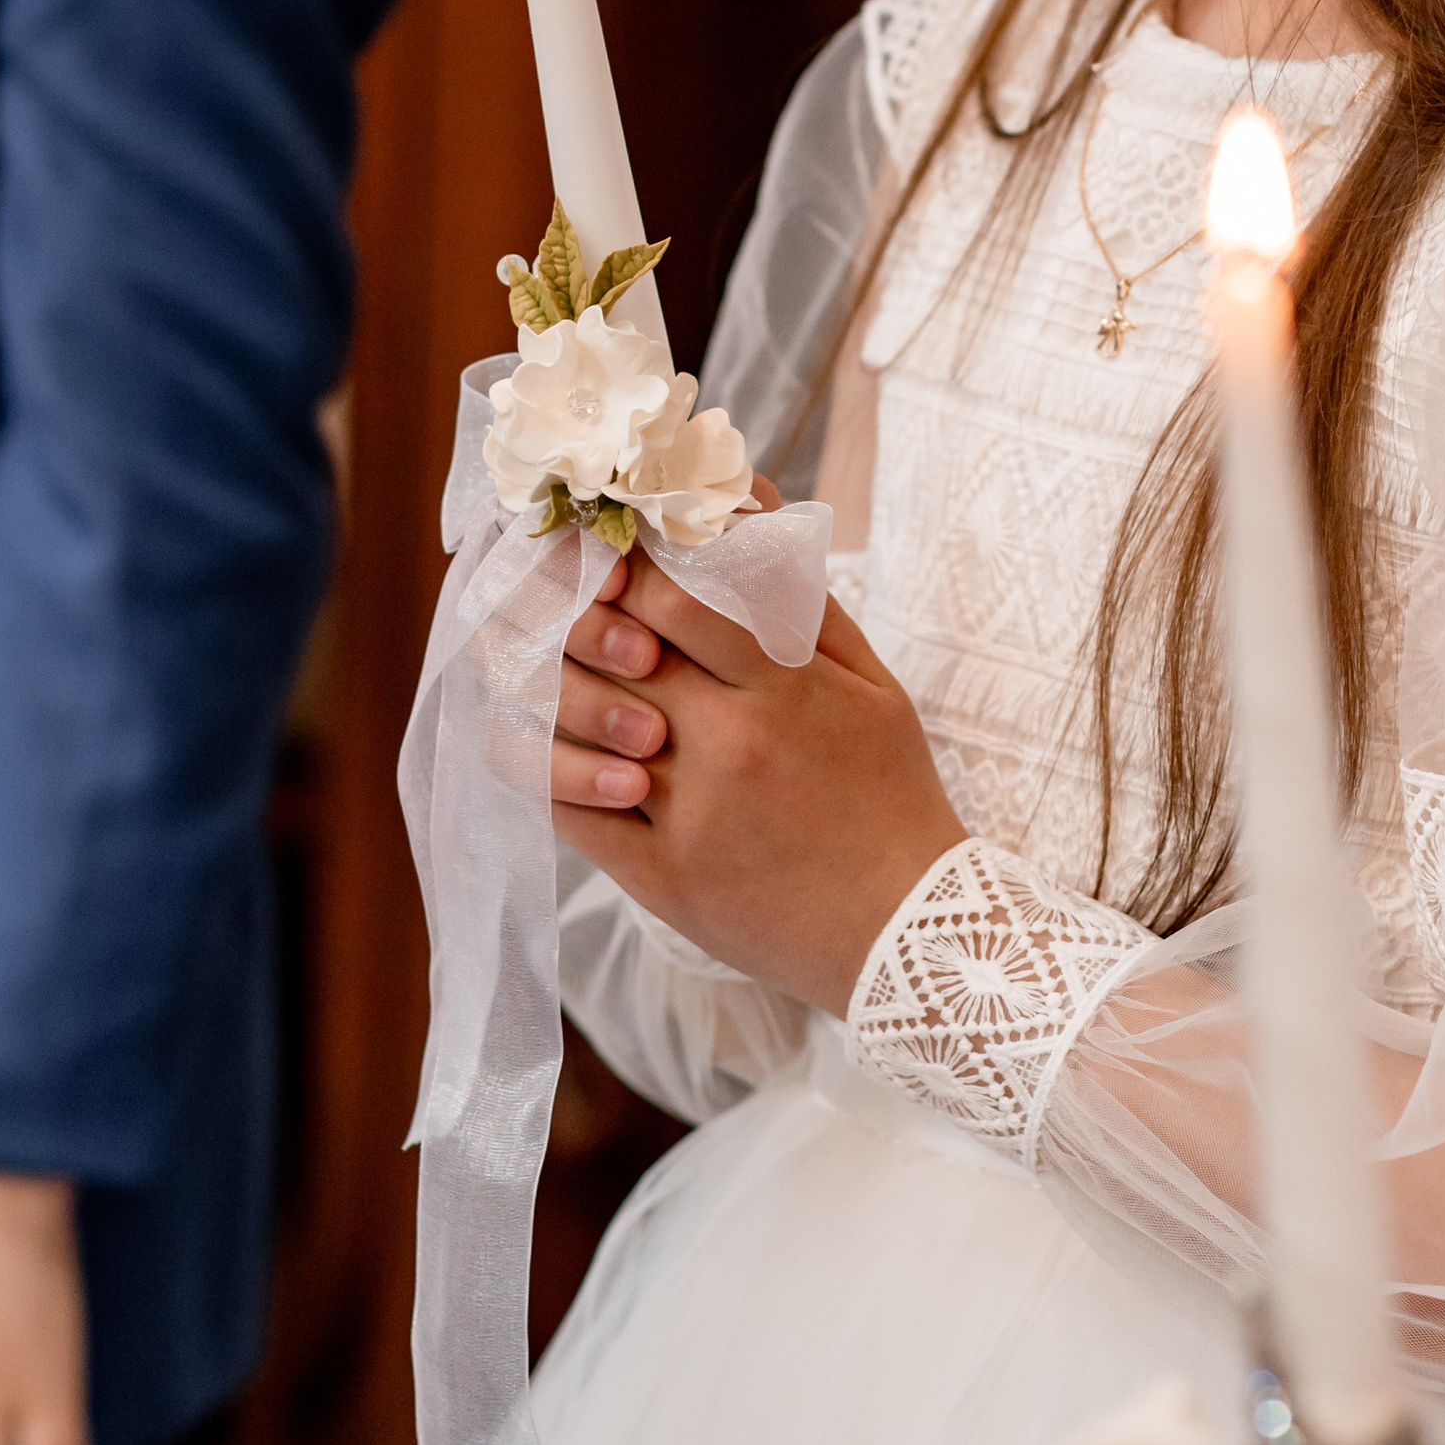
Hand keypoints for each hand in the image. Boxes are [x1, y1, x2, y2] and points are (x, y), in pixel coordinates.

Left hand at [550, 551, 964, 1011]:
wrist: (906, 930)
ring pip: (582, 727)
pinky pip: (570, 812)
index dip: (633, 567)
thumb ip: (809, 605)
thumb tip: (755, 514)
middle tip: (561, 591)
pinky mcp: (660, 878)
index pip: (678, 599)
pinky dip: (542, 767)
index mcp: (783, 693)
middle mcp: (729, 747)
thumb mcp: (874, 688)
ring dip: (554, 681)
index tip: (615, 554)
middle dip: (583, 612)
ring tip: (544, 655)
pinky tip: (538, 736)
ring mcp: (688, 816)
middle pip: (619, 653)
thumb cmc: (892, 797)